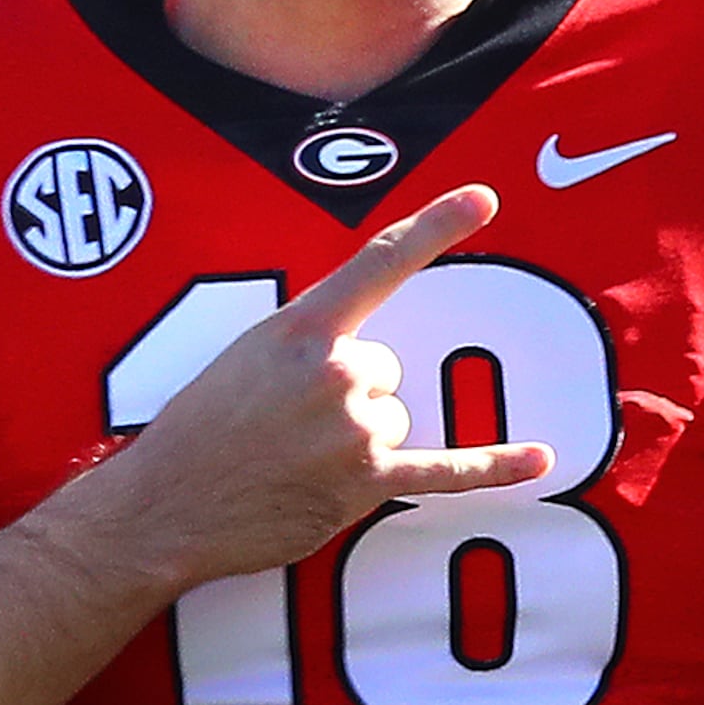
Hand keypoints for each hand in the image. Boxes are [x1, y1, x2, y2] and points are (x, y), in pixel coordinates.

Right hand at [77, 185, 552, 592]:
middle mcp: (336, 371)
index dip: (437, 226)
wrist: (163, 506)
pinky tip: (540, 460)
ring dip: (359, 444)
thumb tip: (366, 360)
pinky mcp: (366, 483)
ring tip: (296, 461)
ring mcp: (355, 427)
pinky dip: (494, 467)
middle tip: (286, 427)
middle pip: (388, 369)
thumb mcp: (244, 357)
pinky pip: (445, 470)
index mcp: (301, 328)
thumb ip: (309, 344)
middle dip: (348, 399)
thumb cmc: (199, 432)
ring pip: (398, 419)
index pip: (380, 263)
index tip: (486, 197)